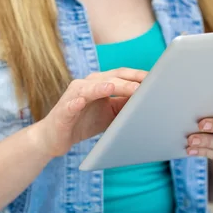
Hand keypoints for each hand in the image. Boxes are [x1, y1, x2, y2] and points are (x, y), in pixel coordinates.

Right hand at [31, 68, 147, 157]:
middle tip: (144, 85)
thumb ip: (125, 104)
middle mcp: (87, 84)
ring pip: (92, 87)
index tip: (156, 78)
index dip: (137, 76)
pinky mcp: (64, 109)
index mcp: (100, 83)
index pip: (121, 75)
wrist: (55, 137)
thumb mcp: (110, 113)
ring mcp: (74, 95)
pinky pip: (72, 104)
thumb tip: (149, 101)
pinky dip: (78, 101)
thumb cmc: (84, 122)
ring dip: (105, 87)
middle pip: (110, 78)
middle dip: (128, 81)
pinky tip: (82, 101)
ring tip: (117, 87)